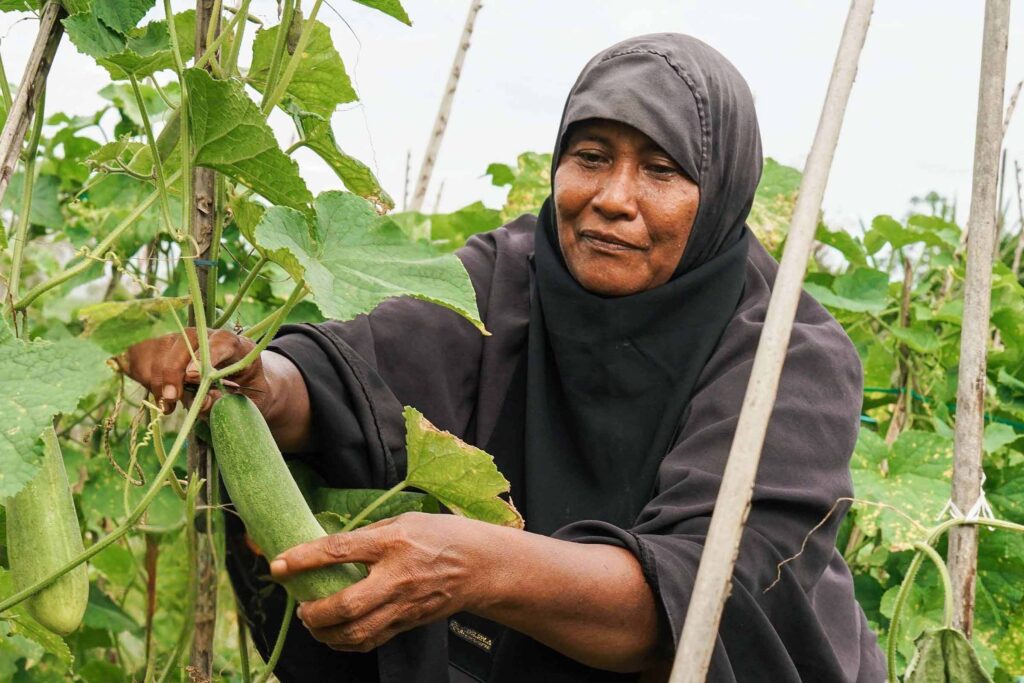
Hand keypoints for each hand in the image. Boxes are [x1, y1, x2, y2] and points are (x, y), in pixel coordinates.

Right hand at [116, 328, 267, 416]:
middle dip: (173, 372)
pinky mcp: (164, 346)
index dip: (207, 356)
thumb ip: (224, 404)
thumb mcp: (245, 403)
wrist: (240, 386)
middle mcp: (208, 336)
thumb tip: (200, 404)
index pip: (223, 342)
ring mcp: (183, 338)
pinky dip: (146, 378)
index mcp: (238, 346)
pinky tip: (160, 395)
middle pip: (183, 343)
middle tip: (171, 399)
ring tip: (168, 405)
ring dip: (159, 381)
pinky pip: (143, 357)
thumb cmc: (245, 394)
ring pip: (161, 351)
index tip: (194, 376)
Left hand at [269, 513, 494, 652]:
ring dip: (325, 633)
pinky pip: (370, 641)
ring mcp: (403, 605)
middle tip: (301, 607)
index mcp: (392, 542)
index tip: (278, 563)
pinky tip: (335, 634)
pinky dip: (346, 642)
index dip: (304, 558)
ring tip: (313, 622)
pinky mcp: (408, 623)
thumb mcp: (405, 520)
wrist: (479, 566)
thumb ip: (369, 534)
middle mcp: (396, 576)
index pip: (339, 550)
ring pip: (356, 632)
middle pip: (346, 605)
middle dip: (314, 612)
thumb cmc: (441, 536)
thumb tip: (330, 545)